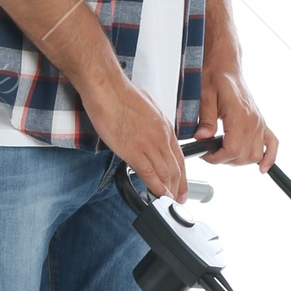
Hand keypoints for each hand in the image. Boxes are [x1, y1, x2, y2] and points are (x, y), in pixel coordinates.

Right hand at [83, 74, 189, 201]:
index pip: (179, 156)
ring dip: (169, 191)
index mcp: (164, 126)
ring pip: (165, 173)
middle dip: (179, 187)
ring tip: (170, 202)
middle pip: (175, 168)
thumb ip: (153, 124)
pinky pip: (149, 173)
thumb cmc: (122, 94)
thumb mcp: (148, 108)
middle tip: (179, 199)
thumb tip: (151, 133)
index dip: (183, 175)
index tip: (182, 185)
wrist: (107, 88)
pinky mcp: (133, 150)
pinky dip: (156, 187)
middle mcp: (161, 136)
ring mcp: (148, 144)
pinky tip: (158, 196)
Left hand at [197, 58, 277, 170]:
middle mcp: (253, 120)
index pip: (231, 149)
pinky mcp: (261, 122)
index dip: (216, 157)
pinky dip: (269, 157)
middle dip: (225, 160)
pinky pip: (272, 144)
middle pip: (243, 156)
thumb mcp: (204, 96)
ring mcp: (259, 122)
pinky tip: (262, 167)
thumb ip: (205, 119)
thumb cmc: (215, 77)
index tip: (205, 154)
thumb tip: (202, 138)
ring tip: (224, 152)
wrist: (226, 67)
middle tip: (210, 152)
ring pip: (254, 155)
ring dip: (240, 160)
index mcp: (239, 114)